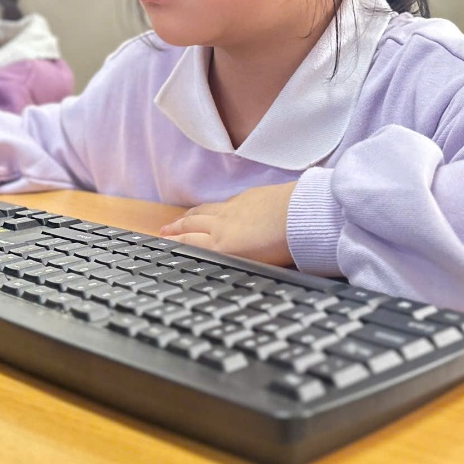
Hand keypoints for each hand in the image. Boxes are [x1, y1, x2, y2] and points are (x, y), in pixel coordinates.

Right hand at [156, 182, 297, 266]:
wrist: (303, 216)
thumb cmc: (286, 247)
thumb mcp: (258, 267)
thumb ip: (239, 264)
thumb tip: (230, 265)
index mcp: (223, 246)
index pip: (189, 243)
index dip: (172, 243)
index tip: (160, 243)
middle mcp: (222, 225)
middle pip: (191, 224)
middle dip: (175, 228)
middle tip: (163, 231)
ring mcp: (234, 207)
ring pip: (204, 210)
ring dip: (189, 215)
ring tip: (180, 219)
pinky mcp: (248, 196)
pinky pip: (223, 202)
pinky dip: (212, 206)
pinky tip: (214, 208)